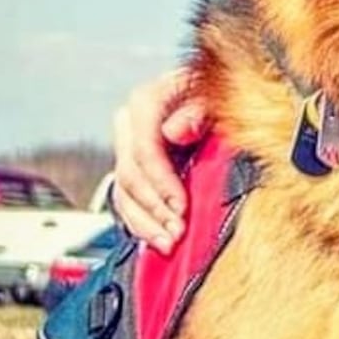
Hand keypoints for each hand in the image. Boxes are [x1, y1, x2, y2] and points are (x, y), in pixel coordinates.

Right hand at [110, 68, 209, 251]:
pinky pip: (126, 201)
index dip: (162, 182)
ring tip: (168, 243)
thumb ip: (197, 112)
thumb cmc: (214, 95)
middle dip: (155, 208)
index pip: (145, 149)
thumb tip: (175, 131)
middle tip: (177, 231)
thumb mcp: (213, 96)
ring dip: (146, 222)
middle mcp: (130, 125)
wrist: (208, 96)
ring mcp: (127, 148)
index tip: (181, 206)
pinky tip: (156, 239)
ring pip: (124, 192)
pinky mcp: (132, 169)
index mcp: (145, 102)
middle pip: (131, 174)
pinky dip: (140, 223)